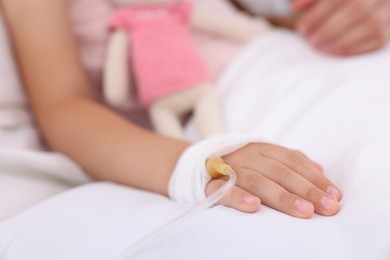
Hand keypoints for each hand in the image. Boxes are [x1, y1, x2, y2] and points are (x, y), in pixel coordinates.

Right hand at [206, 143, 341, 218]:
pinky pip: (223, 189)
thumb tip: (320, 168)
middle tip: (327, 207)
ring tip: (303, 211)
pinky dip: (238, 197)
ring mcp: (229, 168)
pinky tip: (254, 206)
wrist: (197, 162)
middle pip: (280, 171)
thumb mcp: (263, 155)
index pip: (293, 160)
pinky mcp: (210, 183)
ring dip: (282, 196)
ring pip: (257, 180)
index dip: (314, 177)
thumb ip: (289, 160)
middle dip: (306, 189)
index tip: (334, 195)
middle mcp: (247, 155)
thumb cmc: (239, 163)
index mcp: (262, 148)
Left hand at [293, 0, 389, 55]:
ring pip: (370, 25)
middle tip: (310, 40)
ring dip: (340, 40)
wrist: (361, 5)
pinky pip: (377, 40)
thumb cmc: (333, 3)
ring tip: (319, 46)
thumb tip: (294, 7)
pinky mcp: (389, 30)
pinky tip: (334, 51)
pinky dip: (353, 47)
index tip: (301, 27)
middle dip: (328, 28)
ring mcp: (388, 11)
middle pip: (356, 9)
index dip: (318, 13)